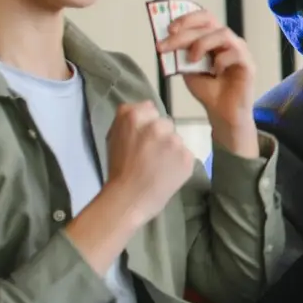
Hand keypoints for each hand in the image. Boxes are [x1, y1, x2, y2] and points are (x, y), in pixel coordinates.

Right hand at [101, 101, 196, 225]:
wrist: (129, 198)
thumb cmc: (118, 168)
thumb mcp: (115, 136)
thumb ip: (129, 116)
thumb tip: (149, 105)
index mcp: (135, 117)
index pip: (150, 110)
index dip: (147, 124)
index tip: (141, 139)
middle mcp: (158, 126)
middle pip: (166, 124)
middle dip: (161, 136)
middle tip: (150, 155)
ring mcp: (175, 142)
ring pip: (177, 140)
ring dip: (171, 150)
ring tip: (158, 166)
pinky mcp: (187, 157)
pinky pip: (186, 155)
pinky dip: (179, 163)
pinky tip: (168, 173)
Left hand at [160, 10, 259, 156]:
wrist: (221, 113)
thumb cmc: (208, 89)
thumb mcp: (186, 67)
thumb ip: (181, 53)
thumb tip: (167, 39)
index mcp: (214, 39)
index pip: (204, 18)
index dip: (187, 19)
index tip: (169, 29)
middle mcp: (229, 41)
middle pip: (208, 25)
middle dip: (183, 34)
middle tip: (165, 46)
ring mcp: (240, 51)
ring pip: (223, 34)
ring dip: (202, 44)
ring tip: (192, 60)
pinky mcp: (248, 64)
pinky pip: (235, 53)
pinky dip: (220, 61)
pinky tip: (215, 72)